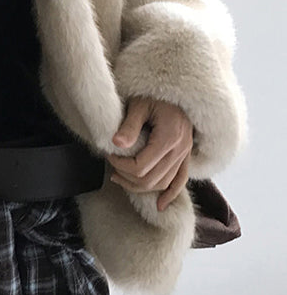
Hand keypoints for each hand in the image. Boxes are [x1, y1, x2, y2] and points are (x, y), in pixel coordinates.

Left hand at [106, 96, 193, 211]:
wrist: (177, 88)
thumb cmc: (155, 94)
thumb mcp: (139, 105)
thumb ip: (129, 126)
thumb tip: (116, 145)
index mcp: (169, 137)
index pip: (141, 167)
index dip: (121, 166)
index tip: (109, 155)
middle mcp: (180, 149)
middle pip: (150, 179)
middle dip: (127, 177)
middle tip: (111, 165)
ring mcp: (185, 154)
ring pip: (162, 184)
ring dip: (140, 186)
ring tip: (120, 177)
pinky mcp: (186, 155)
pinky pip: (180, 181)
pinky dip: (170, 194)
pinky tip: (159, 206)